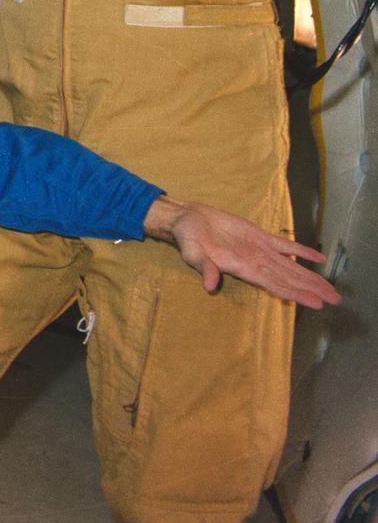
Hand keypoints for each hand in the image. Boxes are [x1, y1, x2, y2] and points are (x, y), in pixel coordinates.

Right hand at [144, 197, 339, 308]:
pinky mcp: (259, 236)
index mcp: (243, 268)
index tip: (317, 303)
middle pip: (289, 279)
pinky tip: (318, 258)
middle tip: (336, 300)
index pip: (276, 285)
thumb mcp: (192, 252)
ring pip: (291, 266)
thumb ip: (203, 267)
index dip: (297, 294)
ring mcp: (260, 250)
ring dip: (311, 277)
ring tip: (331, 288)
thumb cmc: (188, 237)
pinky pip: (285, 246)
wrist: (187, 219)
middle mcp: (256, 263)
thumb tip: (209, 284)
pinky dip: (302, 251)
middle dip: (312, 289)